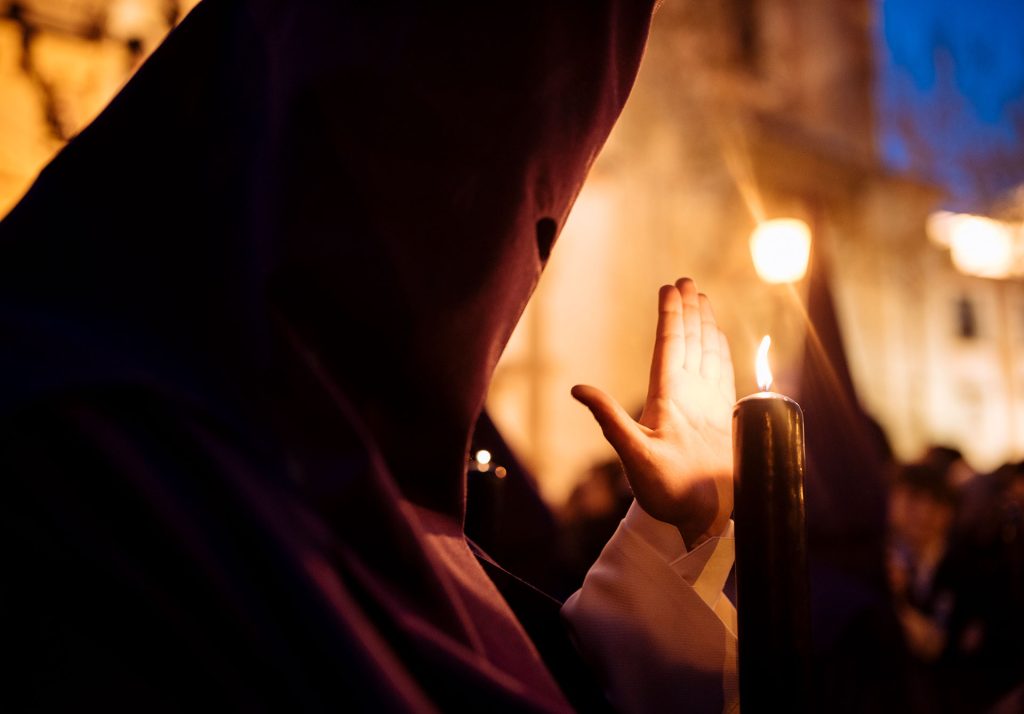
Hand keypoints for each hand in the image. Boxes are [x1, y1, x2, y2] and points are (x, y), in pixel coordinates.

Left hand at [572, 278, 735, 548]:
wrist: (694, 520)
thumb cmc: (663, 492)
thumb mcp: (633, 454)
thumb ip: (609, 419)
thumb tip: (577, 388)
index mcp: (665, 400)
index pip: (669, 347)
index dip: (670, 316)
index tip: (670, 287)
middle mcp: (684, 398)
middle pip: (686, 344)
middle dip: (688, 312)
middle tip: (686, 280)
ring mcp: (703, 408)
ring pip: (704, 356)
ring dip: (704, 327)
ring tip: (703, 300)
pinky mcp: (720, 421)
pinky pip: (722, 378)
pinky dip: (721, 354)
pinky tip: (719, 340)